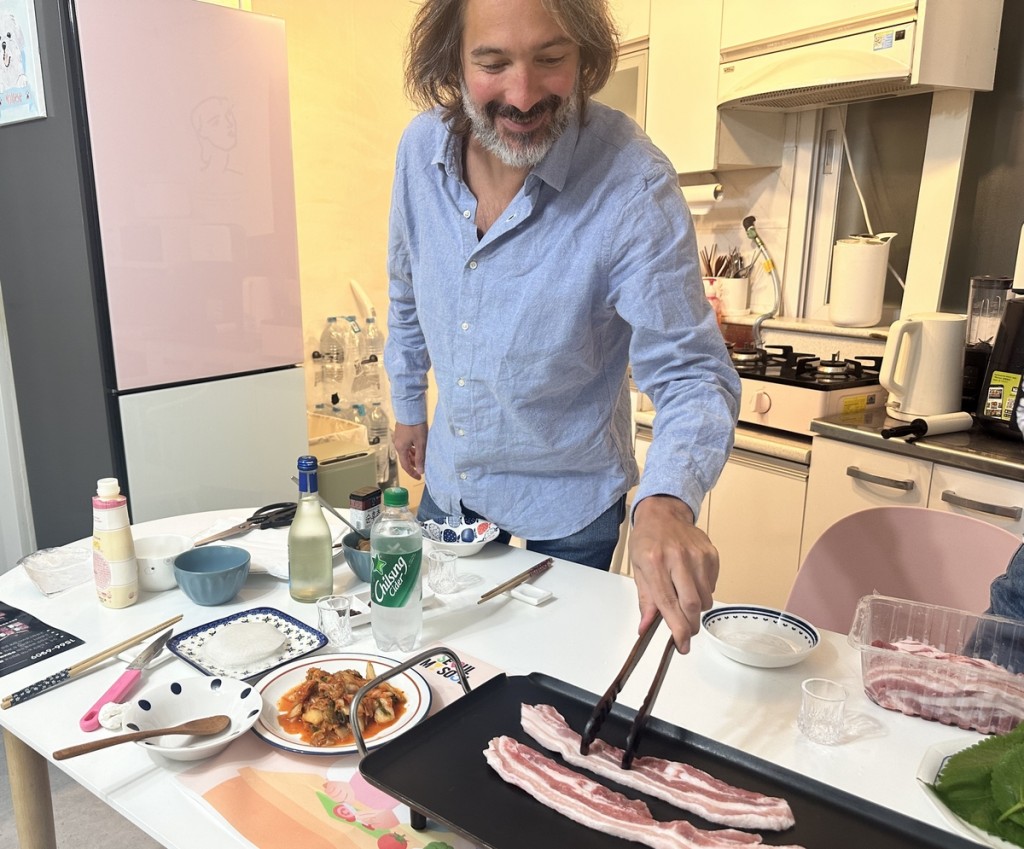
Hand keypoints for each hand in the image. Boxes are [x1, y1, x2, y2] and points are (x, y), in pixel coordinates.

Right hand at [393, 421, 427, 479]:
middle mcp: (397, 444)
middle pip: (405, 458)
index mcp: (401, 448)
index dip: (412, 473)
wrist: (409, 410)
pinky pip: (406, 445)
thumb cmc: (416, 426)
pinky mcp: (401, 432)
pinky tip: (418, 447)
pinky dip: (411, 449)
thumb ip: (420, 457)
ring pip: (405, 451)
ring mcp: (398, 438)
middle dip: (413, 464)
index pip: (405, 466)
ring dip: (413, 456)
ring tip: (422, 457)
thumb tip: (420, 471)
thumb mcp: (420, 443)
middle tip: (422, 467)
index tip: (419, 477)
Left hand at [628, 495, 718, 653]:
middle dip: (690, 624)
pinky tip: (692, 580)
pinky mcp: (711, 553)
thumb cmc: (647, 541)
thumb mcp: (638, 569)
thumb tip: (645, 629)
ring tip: (684, 596)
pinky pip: (712, 585)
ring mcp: (697, 554)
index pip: (668, 603)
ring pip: (705, 598)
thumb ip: (646, 600)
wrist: (663, 513)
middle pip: (692, 604)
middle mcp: (677, 557)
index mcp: (654, 563)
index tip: (682, 647)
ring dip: (696, 608)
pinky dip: (704, 591)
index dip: (678, 630)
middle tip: (686, 631)